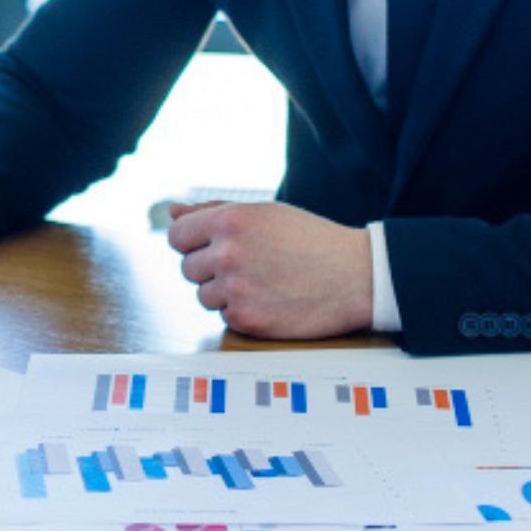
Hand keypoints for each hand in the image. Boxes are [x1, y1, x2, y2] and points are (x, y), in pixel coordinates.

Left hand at [165, 200, 373, 338]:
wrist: (357, 277)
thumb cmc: (311, 241)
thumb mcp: (265, 213)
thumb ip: (213, 210)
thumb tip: (173, 211)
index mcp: (230, 220)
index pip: (177, 235)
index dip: (192, 242)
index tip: (209, 247)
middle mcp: (228, 253)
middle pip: (188, 268)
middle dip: (209, 268)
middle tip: (247, 265)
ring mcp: (236, 289)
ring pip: (203, 295)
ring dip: (224, 293)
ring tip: (261, 282)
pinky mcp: (247, 319)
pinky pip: (224, 317)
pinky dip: (242, 312)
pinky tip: (269, 300)